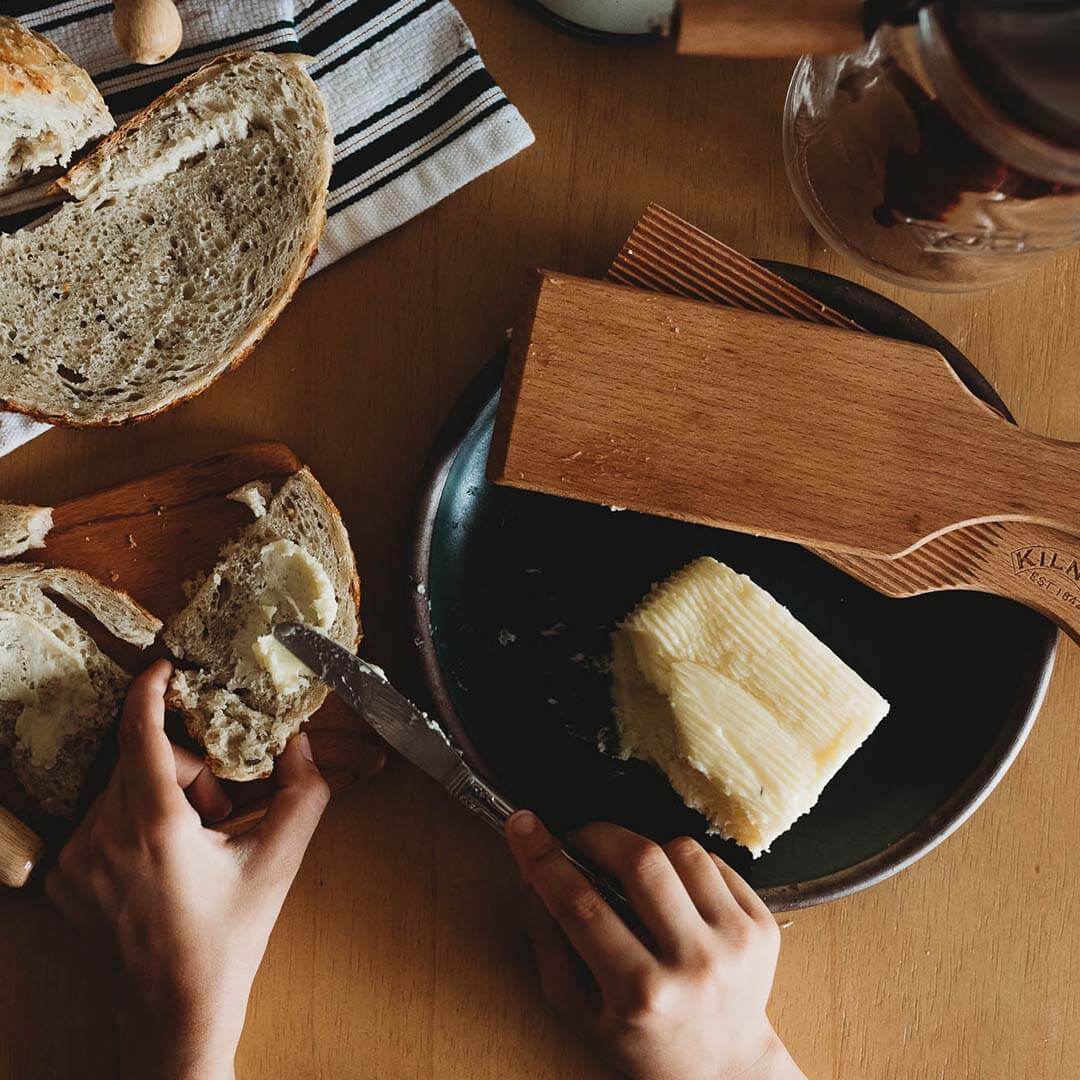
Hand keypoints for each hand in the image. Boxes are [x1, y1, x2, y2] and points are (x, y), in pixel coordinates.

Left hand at [46, 659, 331, 1079]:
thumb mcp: (279, 862)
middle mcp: (103, 838)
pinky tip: (159, 862)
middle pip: (140, 760)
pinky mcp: (62, 879)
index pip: (138, 735)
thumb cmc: (229, 935)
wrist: (176, 1007)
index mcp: (154, 828)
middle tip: (215, 810)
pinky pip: (99, 820)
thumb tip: (300, 742)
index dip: (149, 692)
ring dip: (158, 797)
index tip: (163, 668)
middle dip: (183, 768)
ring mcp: (76, 861)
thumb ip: (303, 791)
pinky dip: (131, 824)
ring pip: (119, 788)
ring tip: (190, 842)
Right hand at [505, 813, 804, 1079]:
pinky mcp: (762, 925)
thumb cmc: (644, 1040)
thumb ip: (548, 942)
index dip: (545, 858)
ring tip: (633, 876)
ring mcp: (735, 942)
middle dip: (597, 835)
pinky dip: (685, 864)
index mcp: (640, 995)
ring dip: (645, 850)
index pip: (581, 905)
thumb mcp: (578, 1010)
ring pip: (681, 849)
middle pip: (640, 861)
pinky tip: (674, 892)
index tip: (523, 826)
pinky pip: (715, 861)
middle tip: (580, 840)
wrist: (726, 1069)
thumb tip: (531, 874)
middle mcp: (694, 965)